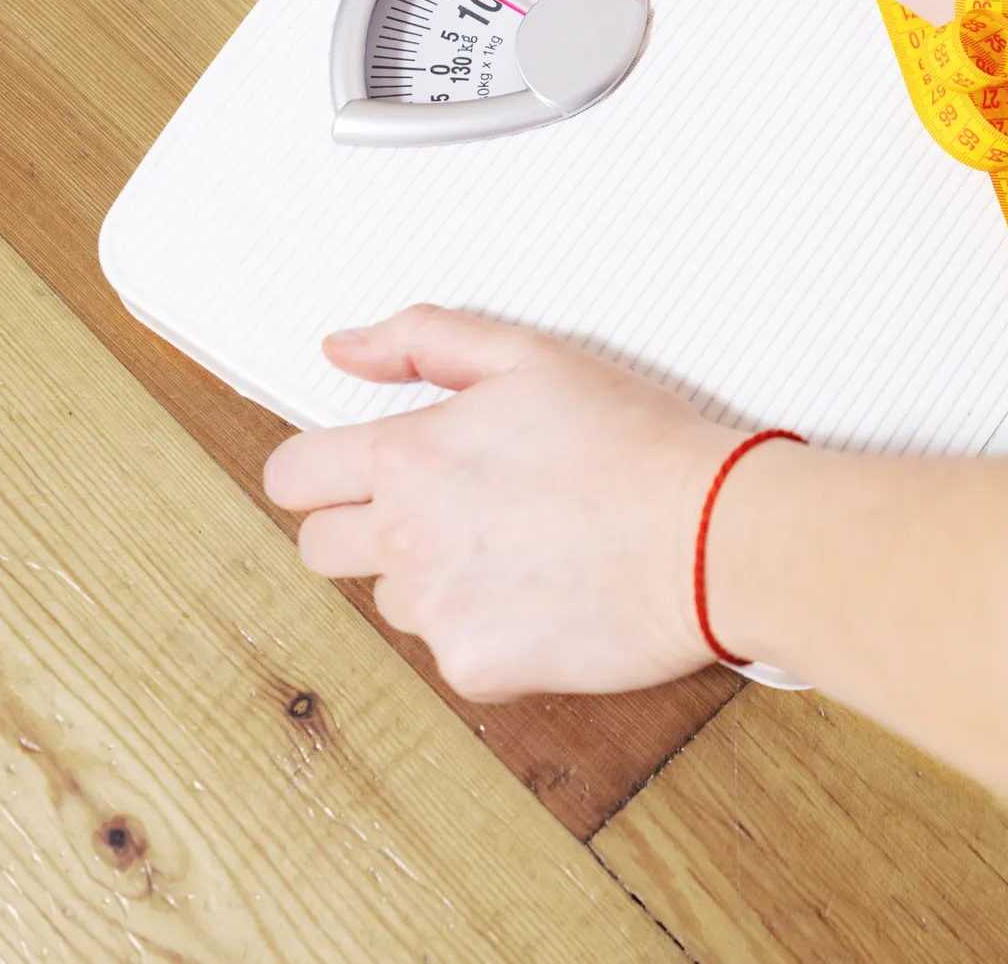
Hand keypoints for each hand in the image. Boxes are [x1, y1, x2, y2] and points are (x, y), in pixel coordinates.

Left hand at [262, 305, 783, 700]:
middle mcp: (406, 537)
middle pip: (320, 549)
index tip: (359, 474)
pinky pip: (453, 650)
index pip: (292, 476)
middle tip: (450, 512)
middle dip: (365, 529)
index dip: (321, 472)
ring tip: (524, 549)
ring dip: (435, 579)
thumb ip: (425, 340)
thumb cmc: (639, 443)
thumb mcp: (534, 357)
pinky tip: (551, 595)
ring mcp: (437, 610)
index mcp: (410, 456)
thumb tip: (341, 348)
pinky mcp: (476, 667)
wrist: (714, 535)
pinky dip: (491, 629)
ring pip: (393, 601)